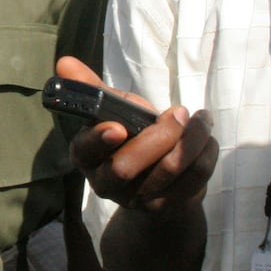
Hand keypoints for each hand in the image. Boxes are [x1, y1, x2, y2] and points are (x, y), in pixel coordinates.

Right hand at [57, 57, 215, 215]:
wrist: (156, 178)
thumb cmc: (130, 134)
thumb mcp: (112, 111)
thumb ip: (92, 88)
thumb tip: (64, 62)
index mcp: (86, 155)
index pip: (85, 151)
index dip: (99, 140)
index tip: (118, 126)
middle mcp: (106, 183)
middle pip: (126, 167)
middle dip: (159, 135)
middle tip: (180, 112)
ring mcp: (136, 200)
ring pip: (167, 171)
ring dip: (191, 139)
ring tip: (201, 118)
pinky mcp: (166, 207)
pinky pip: (193, 180)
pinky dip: (205, 153)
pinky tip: (206, 139)